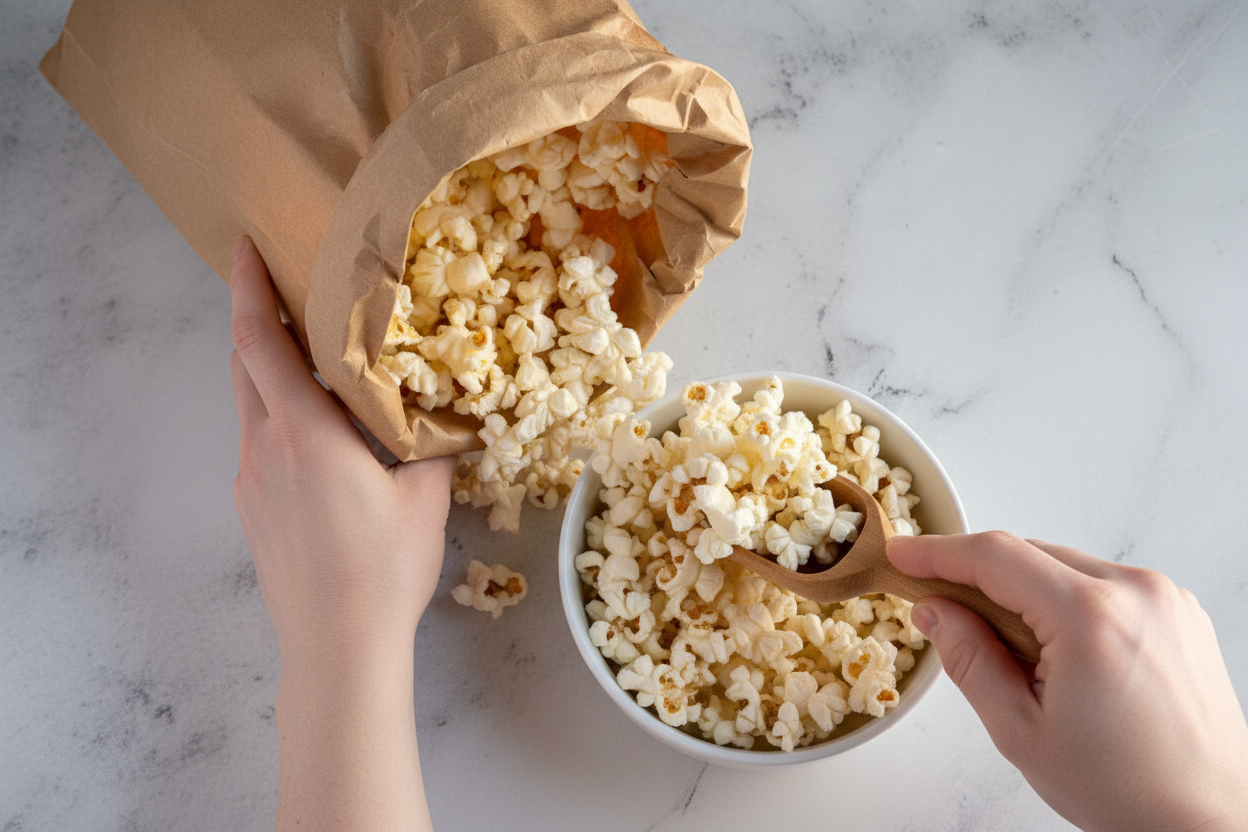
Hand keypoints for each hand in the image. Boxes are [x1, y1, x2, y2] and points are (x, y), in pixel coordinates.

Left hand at [229, 237, 447, 830]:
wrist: (335, 646)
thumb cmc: (382, 568)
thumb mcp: (425, 499)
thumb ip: (432, 448)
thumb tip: (447, 418)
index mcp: (304, 432)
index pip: (260, 341)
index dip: (248, 287)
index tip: (243, 244)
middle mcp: (265, 447)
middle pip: (244, 364)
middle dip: (254, 318)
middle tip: (280, 285)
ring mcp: (252, 481)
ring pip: (251, 405)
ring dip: (269, 371)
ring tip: (308, 357)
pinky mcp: (254, 510)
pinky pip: (260, 443)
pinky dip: (277, 416)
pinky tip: (317, 435)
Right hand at [888, 531, 1247, 831]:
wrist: (1213, 822)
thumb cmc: (1126, 790)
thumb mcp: (1020, 730)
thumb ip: (968, 659)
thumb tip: (933, 610)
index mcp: (1091, 617)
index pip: (995, 556)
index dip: (938, 552)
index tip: (901, 554)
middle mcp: (1135, 591)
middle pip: (1030, 553)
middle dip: (979, 577)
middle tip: (942, 612)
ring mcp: (1164, 597)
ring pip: (1065, 566)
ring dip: (1025, 591)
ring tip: (1015, 655)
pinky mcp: (1179, 611)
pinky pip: (1103, 584)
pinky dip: (1067, 601)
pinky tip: (1058, 652)